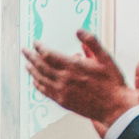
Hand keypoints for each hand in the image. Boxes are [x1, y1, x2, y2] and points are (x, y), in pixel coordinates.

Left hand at [23, 31, 138, 129]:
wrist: (114, 108)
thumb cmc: (112, 82)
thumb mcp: (106, 58)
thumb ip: (92, 42)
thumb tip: (78, 30)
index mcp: (73, 66)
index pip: (49, 54)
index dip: (40, 48)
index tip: (35, 42)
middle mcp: (64, 79)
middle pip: (41, 66)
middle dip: (31, 57)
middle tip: (24, 50)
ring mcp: (61, 92)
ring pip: (40, 79)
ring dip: (32, 71)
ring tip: (27, 64)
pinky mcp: (62, 102)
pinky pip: (45, 92)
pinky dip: (37, 85)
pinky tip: (35, 81)